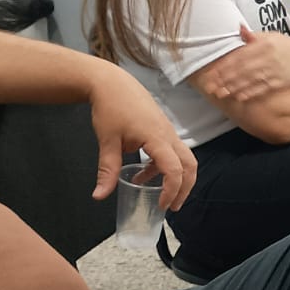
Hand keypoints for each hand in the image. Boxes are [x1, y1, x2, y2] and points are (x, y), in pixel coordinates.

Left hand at [88, 64, 196, 212]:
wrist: (113, 83)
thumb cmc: (111, 108)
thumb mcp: (107, 141)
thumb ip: (107, 170)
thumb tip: (99, 196)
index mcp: (156, 137)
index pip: (174, 169)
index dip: (171, 190)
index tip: (162, 205)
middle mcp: (168, 135)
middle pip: (190, 165)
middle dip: (185, 188)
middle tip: (172, 206)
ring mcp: (168, 131)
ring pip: (185, 158)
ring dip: (179, 178)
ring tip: (164, 196)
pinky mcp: (163, 129)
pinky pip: (173, 151)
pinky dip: (166, 167)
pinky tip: (145, 175)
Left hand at [205, 26, 289, 101]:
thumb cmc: (287, 46)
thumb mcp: (271, 36)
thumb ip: (252, 35)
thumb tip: (238, 28)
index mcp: (264, 44)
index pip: (239, 55)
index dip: (224, 65)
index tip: (211, 73)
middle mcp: (268, 57)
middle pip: (242, 69)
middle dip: (224, 79)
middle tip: (210, 86)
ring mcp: (275, 71)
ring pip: (250, 80)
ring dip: (234, 88)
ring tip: (220, 93)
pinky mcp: (281, 82)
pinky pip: (263, 89)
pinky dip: (250, 93)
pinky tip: (239, 97)